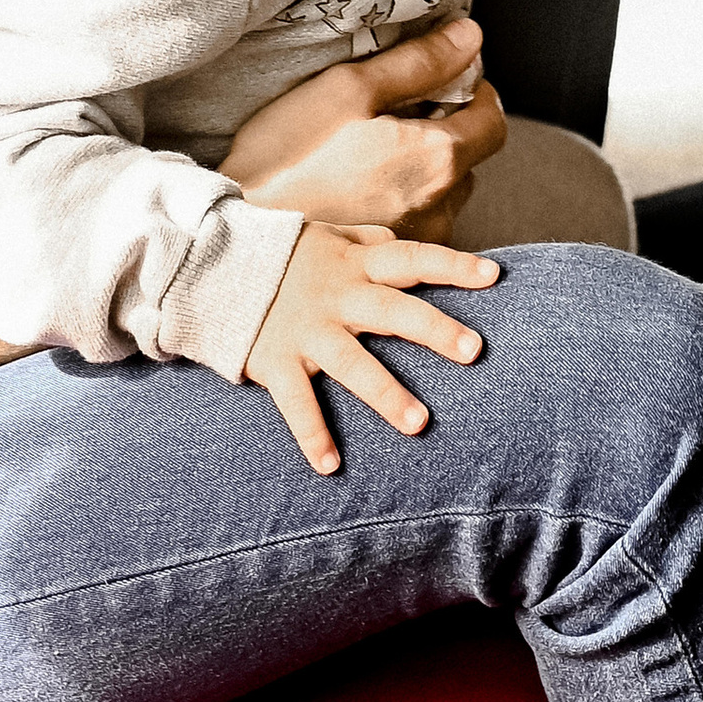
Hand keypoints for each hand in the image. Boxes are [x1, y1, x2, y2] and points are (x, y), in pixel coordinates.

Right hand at [220, 18, 505, 235]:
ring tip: (373, 154)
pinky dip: (404, 200)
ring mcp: (418, 241)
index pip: (493, 120)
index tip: (444, 80)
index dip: (475, 91)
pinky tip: (361, 189)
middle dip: (447, 129)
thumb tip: (470, 37)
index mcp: (435, 159)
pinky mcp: (392, 262)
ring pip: (445, 192)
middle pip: (469, 157)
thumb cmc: (288, 156)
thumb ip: (418, 62)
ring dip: (426, 169)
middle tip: (396, 113)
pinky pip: (419, 221)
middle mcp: (440, 207)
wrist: (242, 233)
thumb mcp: (347, 89)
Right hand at [243, 220, 500, 473]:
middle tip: (474, 350)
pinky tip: (330, 466)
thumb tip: (403, 243)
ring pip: (352, 364)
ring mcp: (306, 331)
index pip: (412, 258)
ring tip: (419, 423)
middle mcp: (337, 297)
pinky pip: (296, 403)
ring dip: (386, 393)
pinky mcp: (275, 361)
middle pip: (393, 311)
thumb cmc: (282, 254)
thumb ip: (366, 241)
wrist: (208, 263)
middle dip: (434, 330)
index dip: (453, 264)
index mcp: (354, 264)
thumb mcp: (326, 235)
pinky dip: (312, 434)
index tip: (493, 276)